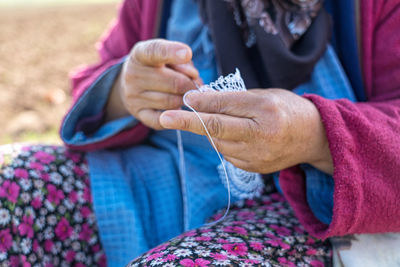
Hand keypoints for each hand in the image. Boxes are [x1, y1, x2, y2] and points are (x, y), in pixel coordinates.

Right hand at [105, 39, 200, 128]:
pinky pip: (162, 120)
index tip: (187, 53)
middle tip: (196, 86)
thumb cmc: (156, 66)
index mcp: (140, 54)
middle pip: (174, 82)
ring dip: (185, 100)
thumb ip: (181, 62)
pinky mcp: (138, 114)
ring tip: (187, 96)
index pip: (155, 51)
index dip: (172, 52)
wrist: (130, 84)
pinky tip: (178, 109)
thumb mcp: (166, 56)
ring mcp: (133, 96)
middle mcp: (133, 75)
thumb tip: (194, 78)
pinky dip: (174, 116)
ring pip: (171, 102)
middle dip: (190, 85)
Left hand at [159, 89, 332, 173]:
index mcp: (266, 110)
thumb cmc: (286, 108)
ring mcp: (257, 156)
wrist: (313, 137)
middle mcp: (262, 135)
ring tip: (215, 119)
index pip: (226, 106)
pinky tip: (233, 134)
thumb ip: (233, 99)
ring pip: (218, 142)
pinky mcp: (253, 168)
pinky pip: (226, 153)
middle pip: (217, 128)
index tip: (184, 98)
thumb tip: (197, 101)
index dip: (202, 102)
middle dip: (188, 122)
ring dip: (208, 130)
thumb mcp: (264, 95)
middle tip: (164, 118)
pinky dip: (222, 142)